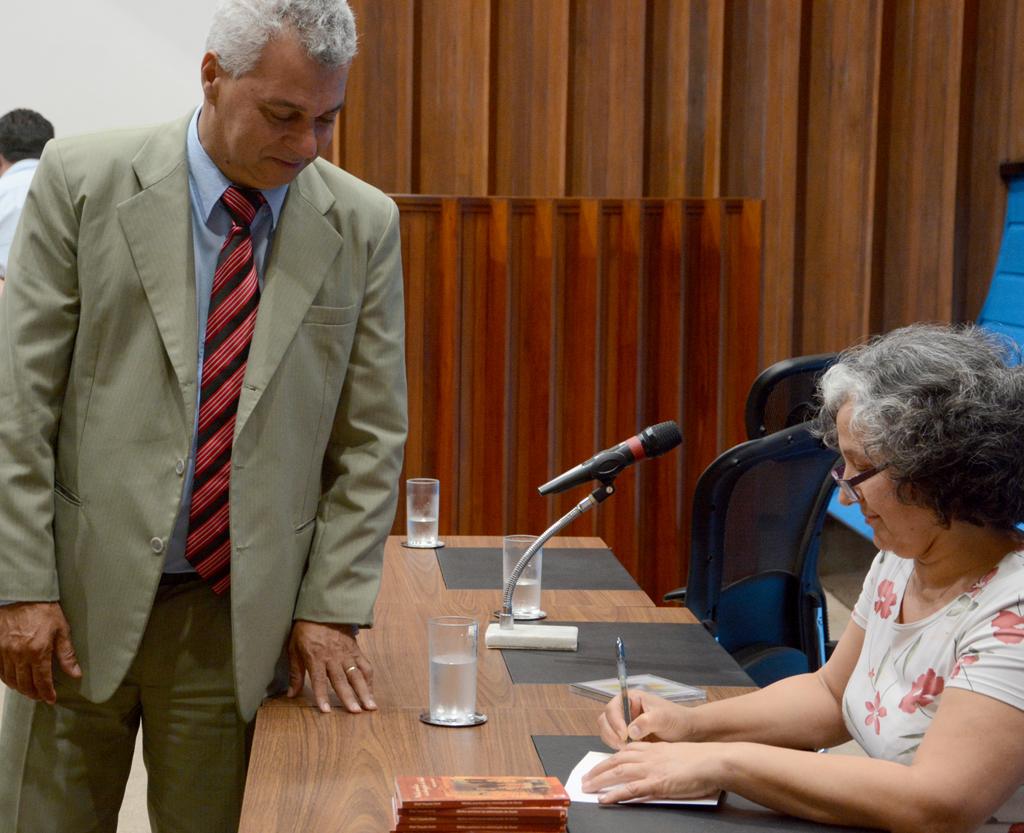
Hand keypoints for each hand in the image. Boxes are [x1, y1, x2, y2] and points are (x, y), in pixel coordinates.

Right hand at [0, 602, 81, 702]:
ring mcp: (4, 652)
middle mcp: (19, 654)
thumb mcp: (62, 630)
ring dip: (20, 688)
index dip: (47, 693)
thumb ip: (67, 655)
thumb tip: (75, 673)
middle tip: (41, 697)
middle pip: (24, 684)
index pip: (42, 681)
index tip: (51, 699)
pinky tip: (14, 679)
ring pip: (10, 680)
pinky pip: (0, 671)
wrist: (23, 596)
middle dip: (34, 694)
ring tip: (29, 690)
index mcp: (38, 651)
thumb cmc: (44, 610)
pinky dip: (7, 679)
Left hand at [286, 620, 375, 713]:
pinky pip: (365, 665)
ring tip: (370, 706)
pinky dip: (369, 679)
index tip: (326, 710)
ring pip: (357, 674)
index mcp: (315, 657)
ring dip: (364, 691)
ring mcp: (346, 654)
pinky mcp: (356, 650)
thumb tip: (291, 695)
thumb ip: (295, 673)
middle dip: (349, 697)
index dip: (322, 695)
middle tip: (356, 712)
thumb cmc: (306, 631)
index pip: (318, 680)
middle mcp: (332, 657)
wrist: (324, 610)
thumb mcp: (295, 649)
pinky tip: (371, 691)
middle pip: (341, 680)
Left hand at [581, 741, 722, 802]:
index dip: (609, 759)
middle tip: (585, 778)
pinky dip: (615, 794)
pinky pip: (631, 789)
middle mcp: (649, 756)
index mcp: (654, 748)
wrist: (714, 761)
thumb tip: (655, 770)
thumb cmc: (701, 760)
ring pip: (618, 772)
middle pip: (616, 760)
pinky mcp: (657, 783)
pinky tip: (605, 799)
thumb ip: (662, 760)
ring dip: (599, 780)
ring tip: (587, 788)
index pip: (625, 751)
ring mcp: (652, 769)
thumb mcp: (676, 755)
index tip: (599, 765)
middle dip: (598, 769)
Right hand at [599, 690, 693, 748]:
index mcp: (631, 699)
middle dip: (611, 733)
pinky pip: (615, 742)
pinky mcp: (627, 737)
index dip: (615, 721)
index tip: (624, 734)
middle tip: (622, 745)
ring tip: (627, 750)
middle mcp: (625, 710)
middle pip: (605, 720)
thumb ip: (646, 721)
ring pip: (607, 732)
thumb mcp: (663, 718)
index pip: (613, 708)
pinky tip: (630, 753)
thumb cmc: (677, 720)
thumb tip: (630, 731)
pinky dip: (618, 748)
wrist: (687, 733)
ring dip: (613, 742)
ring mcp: (624, 724)